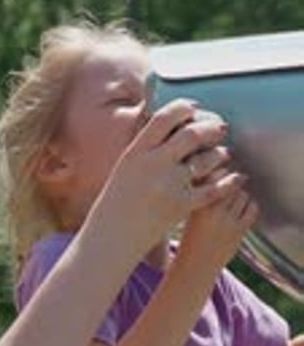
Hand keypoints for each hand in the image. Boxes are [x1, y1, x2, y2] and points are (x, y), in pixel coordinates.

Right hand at [108, 98, 241, 250]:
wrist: (111, 237)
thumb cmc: (116, 202)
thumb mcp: (125, 167)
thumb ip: (146, 147)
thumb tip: (170, 125)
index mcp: (136, 152)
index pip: (164, 117)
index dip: (183, 108)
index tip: (193, 107)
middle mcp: (153, 165)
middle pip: (191, 134)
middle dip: (210, 128)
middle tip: (219, 128)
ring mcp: (169, 186)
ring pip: (206, 160)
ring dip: (220, 154)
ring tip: (224, 153)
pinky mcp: (181, 206)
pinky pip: (214, 188)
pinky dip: (228, 181)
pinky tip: (235, 177)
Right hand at [177, 182, 257, 270]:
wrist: (196, 265)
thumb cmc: (191, 235)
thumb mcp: (190, 212)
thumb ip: (202, 193)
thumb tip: (223, 170)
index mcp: (197, 205)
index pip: (213, 177)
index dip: (218, 174)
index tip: (217, 176)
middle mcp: (213, 212)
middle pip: (230, 184)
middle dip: (230, 184)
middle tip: (226, 189)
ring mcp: (228, 222)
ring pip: (242, 195)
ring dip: (240, 195)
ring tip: (232, 202)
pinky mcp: (239, 231)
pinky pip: (252, 209)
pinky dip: (249, 206)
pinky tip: (241, 211)